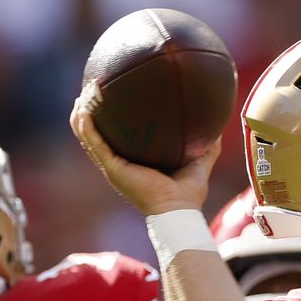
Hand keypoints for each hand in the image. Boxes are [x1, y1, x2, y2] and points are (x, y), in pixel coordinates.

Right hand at [69, 86, 220, 214]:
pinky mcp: (113, 169)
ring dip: (81, 117)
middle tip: (90, 90)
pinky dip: (86, 128)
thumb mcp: (199, 161)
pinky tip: (83, 111)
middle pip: (96, 136)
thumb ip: (208, 144)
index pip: (116, 140)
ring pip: (88, 138)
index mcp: (134, 162)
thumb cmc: (188, 192)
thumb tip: (219, 124)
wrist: (179, 209)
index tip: (109, 99)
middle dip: (89, 114)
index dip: (110, 122)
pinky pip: (94, 144)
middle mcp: (119, 164)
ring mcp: (113, 167)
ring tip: (81, 96)